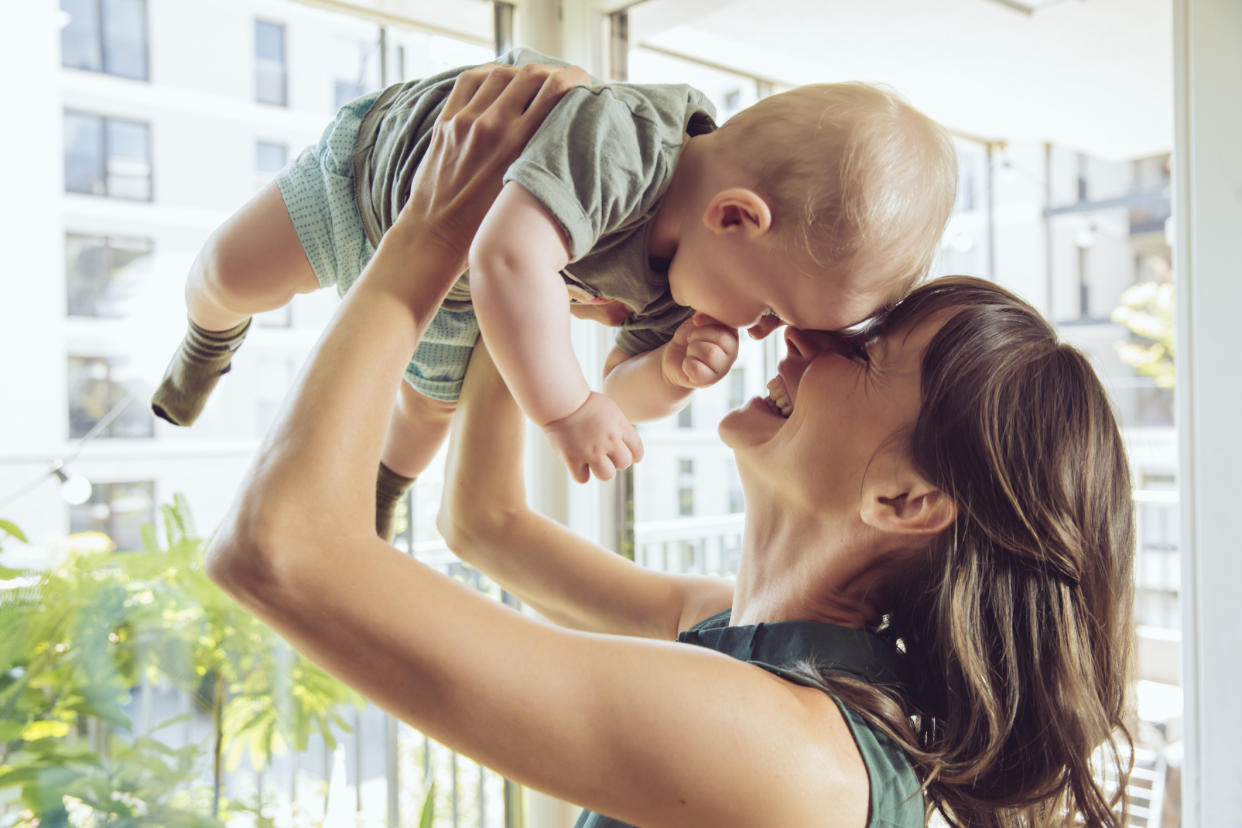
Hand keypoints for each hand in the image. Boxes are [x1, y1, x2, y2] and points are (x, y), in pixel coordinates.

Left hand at [388, 62, 588, 280]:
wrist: (438, 233)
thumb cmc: (487, 224)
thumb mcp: (526, 191)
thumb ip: (544, 160)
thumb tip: (566, 137)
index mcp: (517, 146)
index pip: (554, 91)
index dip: (574, 78)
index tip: (583, 80)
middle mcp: (491, 126)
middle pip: (530, 75)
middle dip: (551, 72)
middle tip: (560, 81)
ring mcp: (465, 121)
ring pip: (501, 73)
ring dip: (521, 73)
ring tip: (531, 83)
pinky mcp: (446, 121)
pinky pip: (470, 80)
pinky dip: (490, 74)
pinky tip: (500, 81)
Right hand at [543, 392, 643, 482]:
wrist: (561, 400)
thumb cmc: (584, 402)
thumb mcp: (611, 409)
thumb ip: (621, 427)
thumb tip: (626, 444)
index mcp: (620, 427)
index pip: (638, 451)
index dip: (633, 454)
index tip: (623, 452)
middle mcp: (608, 440)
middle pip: (624, 463)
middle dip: (616, 460)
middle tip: (605, 453)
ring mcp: (590, 451)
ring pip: (607, 475)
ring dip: (601, 470)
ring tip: (593, 461)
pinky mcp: (572, 458)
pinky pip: (582, 479)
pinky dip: (580, 474)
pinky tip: (578, 464)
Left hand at [662, 313, 739, 388]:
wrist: (674, 358)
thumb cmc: (689, 337)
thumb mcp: (697, 320)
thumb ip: (707, 313)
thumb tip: (711, 308)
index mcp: (732, 334)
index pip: (727, 322)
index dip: (707, 320)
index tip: (695, 322)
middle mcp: (732, 351)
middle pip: (720, 337)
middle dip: (698, 334)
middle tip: (691, 339)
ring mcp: (722, 368)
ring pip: (709, 352)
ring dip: (692, 349)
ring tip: (690, 351)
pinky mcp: (709, 381)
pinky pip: (696, 369)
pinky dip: (687, 364)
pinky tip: (688, 364)